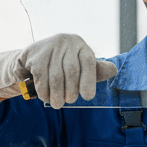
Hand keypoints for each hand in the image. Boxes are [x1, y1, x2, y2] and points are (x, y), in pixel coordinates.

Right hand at [0, 33, 117, 109]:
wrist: (32, 57)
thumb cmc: (61, 64)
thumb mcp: (80, 66)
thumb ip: (96, 70)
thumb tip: (113, 70)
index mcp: (80, 45)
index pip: (88, 62)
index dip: (89, 81)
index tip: (88, 97)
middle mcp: (66, 42)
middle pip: (72, 71)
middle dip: (71, 91)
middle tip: (69, 101)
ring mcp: (50, 47)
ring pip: (56, 77)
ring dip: (57, 94)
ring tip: (58, 104)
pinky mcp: (35, 56)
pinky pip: (42, 78)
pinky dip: (45, 91)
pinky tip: (46, 97)